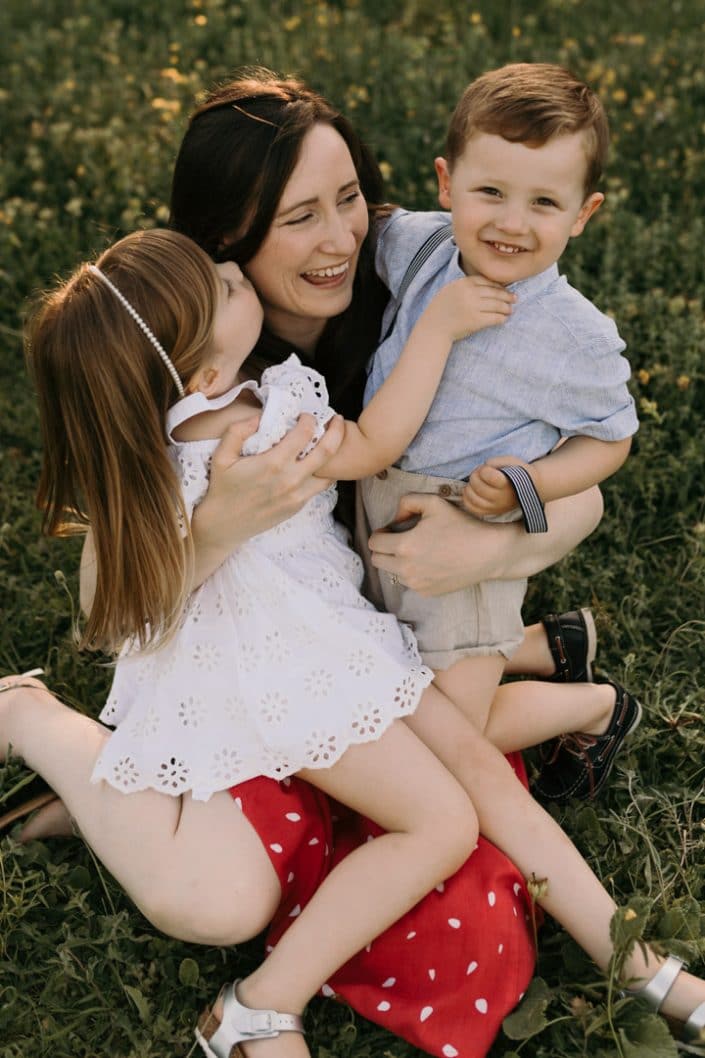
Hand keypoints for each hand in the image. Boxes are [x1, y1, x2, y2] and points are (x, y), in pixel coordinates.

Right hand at [191, 413, 344, 585]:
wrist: (223, 526)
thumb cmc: (222, 488)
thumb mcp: (221, 456)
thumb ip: (237, 431)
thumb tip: (258, 417)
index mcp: (273, 463)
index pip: (304, 434)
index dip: (309, 420)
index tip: (306, 415)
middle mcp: (290, 480)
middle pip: (327, 451)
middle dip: (337, 431)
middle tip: (338, 420)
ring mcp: (297, 496)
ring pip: (329, 472)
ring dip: (334, 454)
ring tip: (333, 441)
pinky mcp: (298, 506)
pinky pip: (319, 487)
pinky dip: (323, 472)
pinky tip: (318, 463)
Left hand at [367, 492, 510, 595]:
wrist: (487, 553)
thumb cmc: (462, 526)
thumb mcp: (433, 502)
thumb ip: (407, 502)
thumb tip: (395, 518)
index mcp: (405, 546)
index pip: (374, 543)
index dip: (380, 533)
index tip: (391, 530)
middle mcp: (406, 569)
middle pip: (377, 561)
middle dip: (383, 549)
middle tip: (399, 540)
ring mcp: (416, 584)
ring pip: (392, 573)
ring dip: (397, 562)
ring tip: (417, 551)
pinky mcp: (426, 593)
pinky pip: (409, 583)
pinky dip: (413, 573)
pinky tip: (429, 563)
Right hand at [430, 275, 515, 339]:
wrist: (433, 328)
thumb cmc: (441, 311)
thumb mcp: (449, 291)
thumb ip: (465, 286)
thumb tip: (486, 286)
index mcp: (463, 283)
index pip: (486, 281)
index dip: (497, 285)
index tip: (504, 289)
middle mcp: (469, 293)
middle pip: (494, 291)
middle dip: (506, 295)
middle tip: (514, 298)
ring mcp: (473, 306)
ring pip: (497, 304)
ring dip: (506, 307)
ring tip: (510, 310)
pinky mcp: (476, 321)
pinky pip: (494, 317)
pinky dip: (501, 318)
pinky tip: (504, 319)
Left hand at [463, 455, 530, 516]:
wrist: (528, 488)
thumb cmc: (517, 472)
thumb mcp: (511, 461)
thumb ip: (498, 461)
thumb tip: (485, 465)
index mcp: (507, 484)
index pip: (487, 475)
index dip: (483, 470)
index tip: (488, 469)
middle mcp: (501, 498)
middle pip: (476, 485)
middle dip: (475, 475)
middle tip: (482, 473)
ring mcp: (494, 507)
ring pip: (471, 496)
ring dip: (470, 486)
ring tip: (478, 482)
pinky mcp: (489, 512)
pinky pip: (470, 507)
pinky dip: (467, 497)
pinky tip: (472, 491)